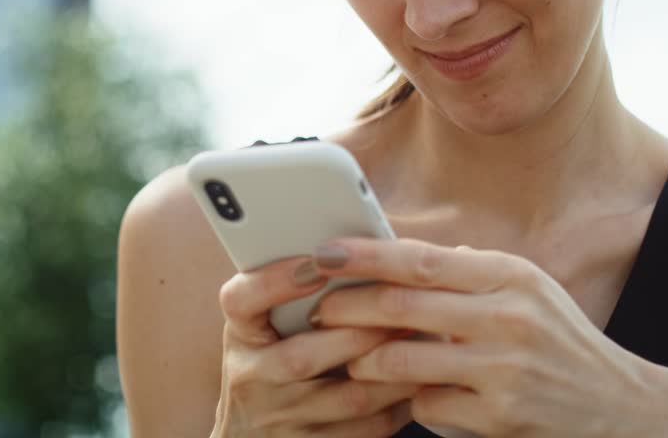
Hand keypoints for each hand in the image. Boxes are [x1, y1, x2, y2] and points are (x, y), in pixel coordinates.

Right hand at [213, 255, 418, 436]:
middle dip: (361, 331)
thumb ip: (297, 293)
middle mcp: (250, 377)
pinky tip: (421, 381)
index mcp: (240, 333)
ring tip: (427, 340)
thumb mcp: (266, 324)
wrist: (251, 434)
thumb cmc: (271, 360)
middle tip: (404, 306)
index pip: (241, 300)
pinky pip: (366, 429)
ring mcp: (278, 419)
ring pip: (347, 397)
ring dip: (393, 369)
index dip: (276, 281)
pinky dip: (400, 404)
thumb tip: (359, 249)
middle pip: (302, 356)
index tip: (316, 263)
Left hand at [309, 239, 656, 437]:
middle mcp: (508, 319)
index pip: (420, 260)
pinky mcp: (499, 419)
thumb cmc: (560, 342)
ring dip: (364, 362)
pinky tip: (408, 397)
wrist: (623, 410)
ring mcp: (503, 372)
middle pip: (400, 308)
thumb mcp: (528, 290)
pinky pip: (427, 405)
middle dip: (346, 307)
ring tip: (350, 358)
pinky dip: (411, 401)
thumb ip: (469, 270)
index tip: (323, 251)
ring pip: (402, 362)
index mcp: (511, 277)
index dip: (364, 254)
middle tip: (316, 309)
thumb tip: (399, 250)